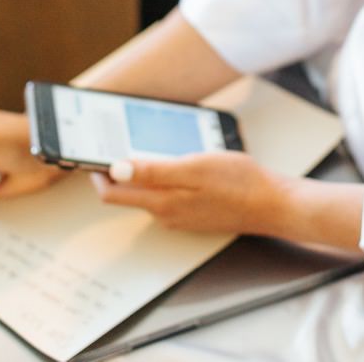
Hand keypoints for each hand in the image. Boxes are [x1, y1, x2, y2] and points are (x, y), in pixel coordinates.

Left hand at [90, 151, 294, 235]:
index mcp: (161, 201)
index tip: (91, 153)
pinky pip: (169, 198)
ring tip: (148, 151)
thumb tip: (116, 169)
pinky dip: (165, 183)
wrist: (271, 203)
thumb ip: (154, 171)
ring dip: (142, 177)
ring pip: (149, 196)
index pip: (112, 193)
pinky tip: (180, 168)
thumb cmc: (239, 181)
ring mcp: (180, 217)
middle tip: (113, 147)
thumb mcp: (195, 167)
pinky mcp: (194, 215)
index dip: (97, 173)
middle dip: (115, 174)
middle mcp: (165, 214)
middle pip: (127, 195)